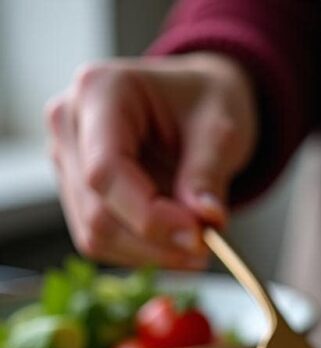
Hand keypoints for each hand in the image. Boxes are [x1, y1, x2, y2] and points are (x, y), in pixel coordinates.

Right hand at [46, 52, 257, 269]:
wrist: (198, 103)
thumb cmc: (206, 102)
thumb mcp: (221, 128)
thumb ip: (209, 174)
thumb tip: (207, 220)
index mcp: (100, 91)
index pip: (106, 172)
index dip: (150, 216)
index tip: (198, 237)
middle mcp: (71, 125)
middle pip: (97, 212)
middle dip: (156, 242)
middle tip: (206, 247)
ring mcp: (69, 161)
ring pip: (96, 236)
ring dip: (152, 254)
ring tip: (198, 243)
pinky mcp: (79, 192)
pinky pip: (104, 242)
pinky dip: (145, 253)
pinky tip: (177, 243)